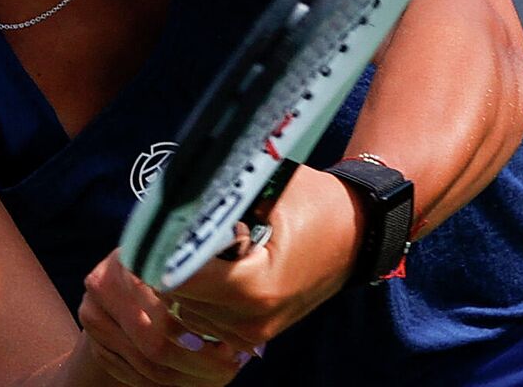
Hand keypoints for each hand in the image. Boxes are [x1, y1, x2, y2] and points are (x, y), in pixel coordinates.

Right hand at [79, 252, 253, 385]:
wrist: (125, 276)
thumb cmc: (173, 263)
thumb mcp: (187, 258)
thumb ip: (207, 274)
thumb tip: (246, 307)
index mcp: (129, 257)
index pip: (163, 306)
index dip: (197, 332)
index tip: (229, 345)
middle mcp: (103, 285)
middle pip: (153, 343)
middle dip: (198, 363)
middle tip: (231, 367)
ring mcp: (93, 316)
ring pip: (146, 365)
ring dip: (187, 377)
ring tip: (219, 372)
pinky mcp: (95, 344)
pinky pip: (134, 376)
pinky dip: (167, 383)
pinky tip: (192, 377)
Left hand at [158, 166, 361, 353]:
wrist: (359, 233)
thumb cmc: (317, 203)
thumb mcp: (268, 187)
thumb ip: (220, 197)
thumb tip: (174, 198)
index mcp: (254, 287)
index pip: (177, 275)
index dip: (163, 246)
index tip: (166, 221)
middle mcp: (250, 320)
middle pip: (176, 292)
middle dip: (178, 258)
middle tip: (200, 227)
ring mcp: (251, 333)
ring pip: (185, 306)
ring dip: (189, 275)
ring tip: (218, 246)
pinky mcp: (252, 334)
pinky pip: (203, 314)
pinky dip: (203, 289)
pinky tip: (224, 263)